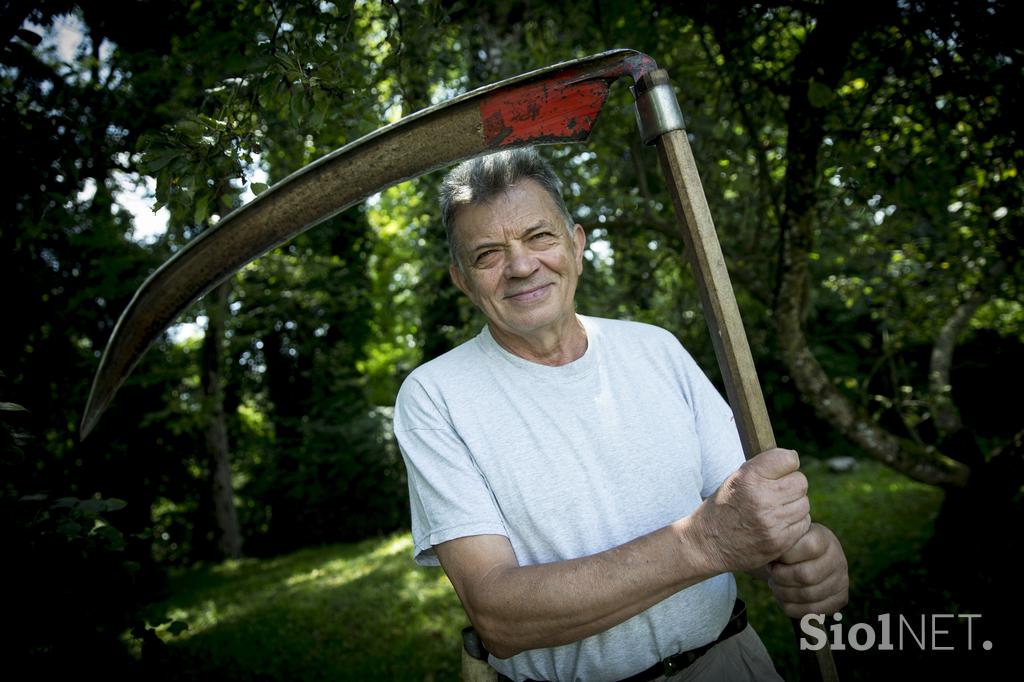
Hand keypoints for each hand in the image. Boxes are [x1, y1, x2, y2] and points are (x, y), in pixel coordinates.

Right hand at [692, 448, 810, 573]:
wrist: (708, 542)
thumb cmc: (725, 506)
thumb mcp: (736, 478)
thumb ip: (764, 467)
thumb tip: (793, 459)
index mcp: (749, 477)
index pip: (789, 459)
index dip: (787, 464)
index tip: (781, 470)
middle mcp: (761, 498)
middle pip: (800, 482)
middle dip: (792, 485)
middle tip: (778, 492)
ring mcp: (771, 521)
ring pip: (804, 503)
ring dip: (794, 505)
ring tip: (775, 509)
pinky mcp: (779, 541)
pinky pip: (803, 523)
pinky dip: (794, 522)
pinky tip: (778, 523)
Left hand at [768, 522, 848, 617]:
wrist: (809, 558)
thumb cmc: (791, 546)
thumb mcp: (787, 536)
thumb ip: (781, 540)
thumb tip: (769, 547)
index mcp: (824, 539)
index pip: (809, 547)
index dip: (786, 555)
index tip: (773, 556)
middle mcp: (838, 560)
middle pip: (805, 575)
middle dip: (780, 576)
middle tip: (771, 572)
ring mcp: (841, 581)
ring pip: (807, 595)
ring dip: (783, 592)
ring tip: (775, 584)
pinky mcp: (839, 600)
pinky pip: (811, 611)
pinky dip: (791, 606)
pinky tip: (783, 597)